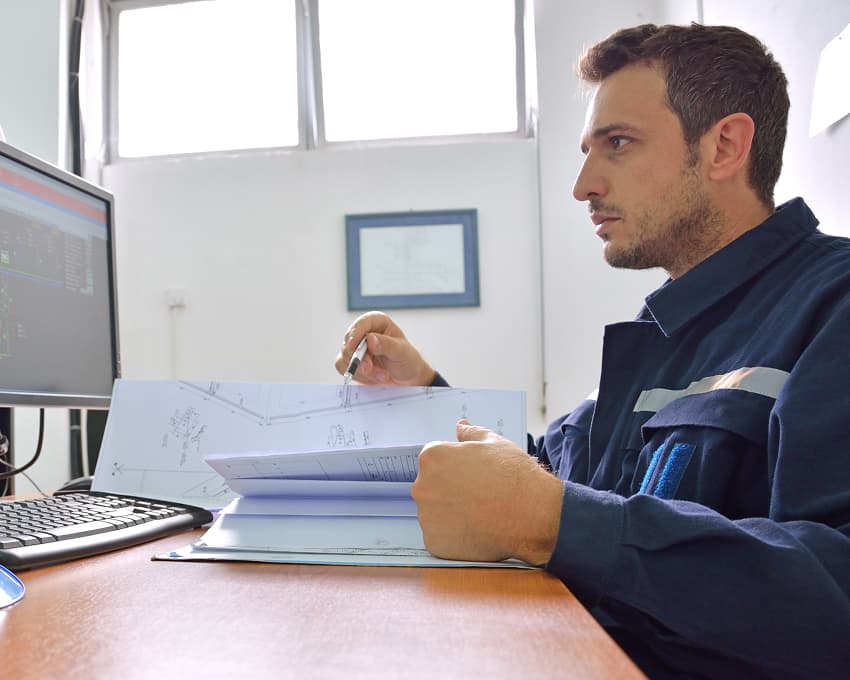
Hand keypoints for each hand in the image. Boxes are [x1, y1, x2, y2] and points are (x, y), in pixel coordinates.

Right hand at [334, 311, 435, 385]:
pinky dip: (357, 375)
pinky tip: (372, 377)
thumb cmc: (407, 360)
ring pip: (346, 356)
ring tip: (382, 375)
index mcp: (378, 323)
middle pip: (350, 341)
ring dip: (362, 370)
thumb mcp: (402, 352)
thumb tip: (370, 339)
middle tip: (369, 369)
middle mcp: (365, 332)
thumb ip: (387, 345)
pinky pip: (343, 367)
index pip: (362, 322)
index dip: (356, 332)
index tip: (353, 344)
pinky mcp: (351, 361)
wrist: (407, 378)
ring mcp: (356, 347)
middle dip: (359, 358)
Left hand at [412, 420, 562, 564]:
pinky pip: (441, 536)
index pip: (435, 460)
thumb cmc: (514, 475)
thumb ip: (470, 433)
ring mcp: (427, 517)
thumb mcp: (494, 443)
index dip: (457, 467)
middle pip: (432, 486)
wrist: (531, 514)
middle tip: (479, 494)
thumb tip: (460, 425)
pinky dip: (455, 535)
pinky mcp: (435, 543)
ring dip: (451, 512)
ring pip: (436, 512)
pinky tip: (476, 529)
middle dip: (451, 489)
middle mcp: (422, 486)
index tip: (474, 476)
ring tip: (480, 513)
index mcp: (432, 457)